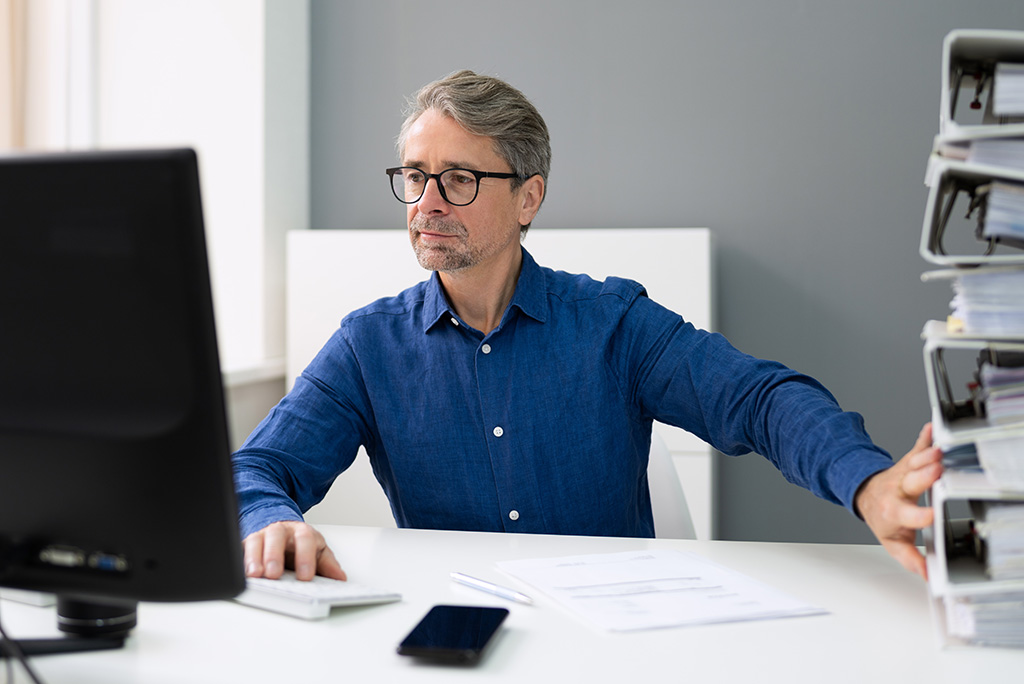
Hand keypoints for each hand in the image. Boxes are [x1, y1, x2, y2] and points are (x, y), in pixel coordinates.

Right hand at [242, 520, 346, 580]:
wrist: (283, 530)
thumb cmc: (300, 543)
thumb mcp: (318, 551)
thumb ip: (328, 563)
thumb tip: (340, 578)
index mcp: (301, 531)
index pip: (305, 539)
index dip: (305, 557)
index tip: (305, 576)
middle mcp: (280, 531)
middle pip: (276, 536)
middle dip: (274, 555)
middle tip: (274, 574)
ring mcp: (262, 536)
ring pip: (256, 541)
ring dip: (254, 558)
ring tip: (255, 575)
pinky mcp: (246, 544)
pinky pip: (240, 549)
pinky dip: (240, 560)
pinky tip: (241, 573)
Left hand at [855, 423, 943, 578]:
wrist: (865, 494)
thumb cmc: (882, 518)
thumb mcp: (892, 542)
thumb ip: (910, 558)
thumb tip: (928, 574)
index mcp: (894, 512)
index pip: (908, 515)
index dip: (919, 516)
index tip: (931, 515)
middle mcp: (898, 490)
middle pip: (911, 483)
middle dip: (924, 477)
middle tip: (937, 472)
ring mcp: (902, 474)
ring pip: (913, 463)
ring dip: (926, 456)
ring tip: (939, 450)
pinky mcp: (907, 462)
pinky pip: (915, 448)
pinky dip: (923, 438)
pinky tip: (930, 428)